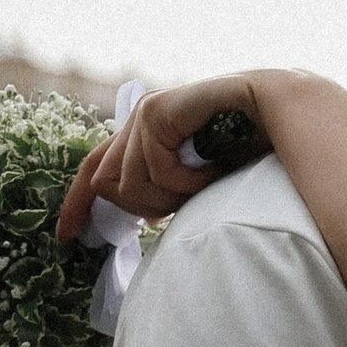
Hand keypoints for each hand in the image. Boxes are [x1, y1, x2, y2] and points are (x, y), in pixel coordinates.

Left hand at [56, 77, 257, 243]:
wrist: (280, 114)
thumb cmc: (246, 148)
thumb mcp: (195, 179)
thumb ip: (165, 190)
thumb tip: (143, 217)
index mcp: (141, 135)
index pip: (92, 170)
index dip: (76, 204)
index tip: (65, 236)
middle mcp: (137, 120)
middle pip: (106, 185)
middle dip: (144, 206)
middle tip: (188, 199)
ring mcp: (144, 111)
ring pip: (128, 184)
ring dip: (172, 196)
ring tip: (207, 181)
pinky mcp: (157, 110)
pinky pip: (156, 170)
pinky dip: (188, 181)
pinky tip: (213, 169)